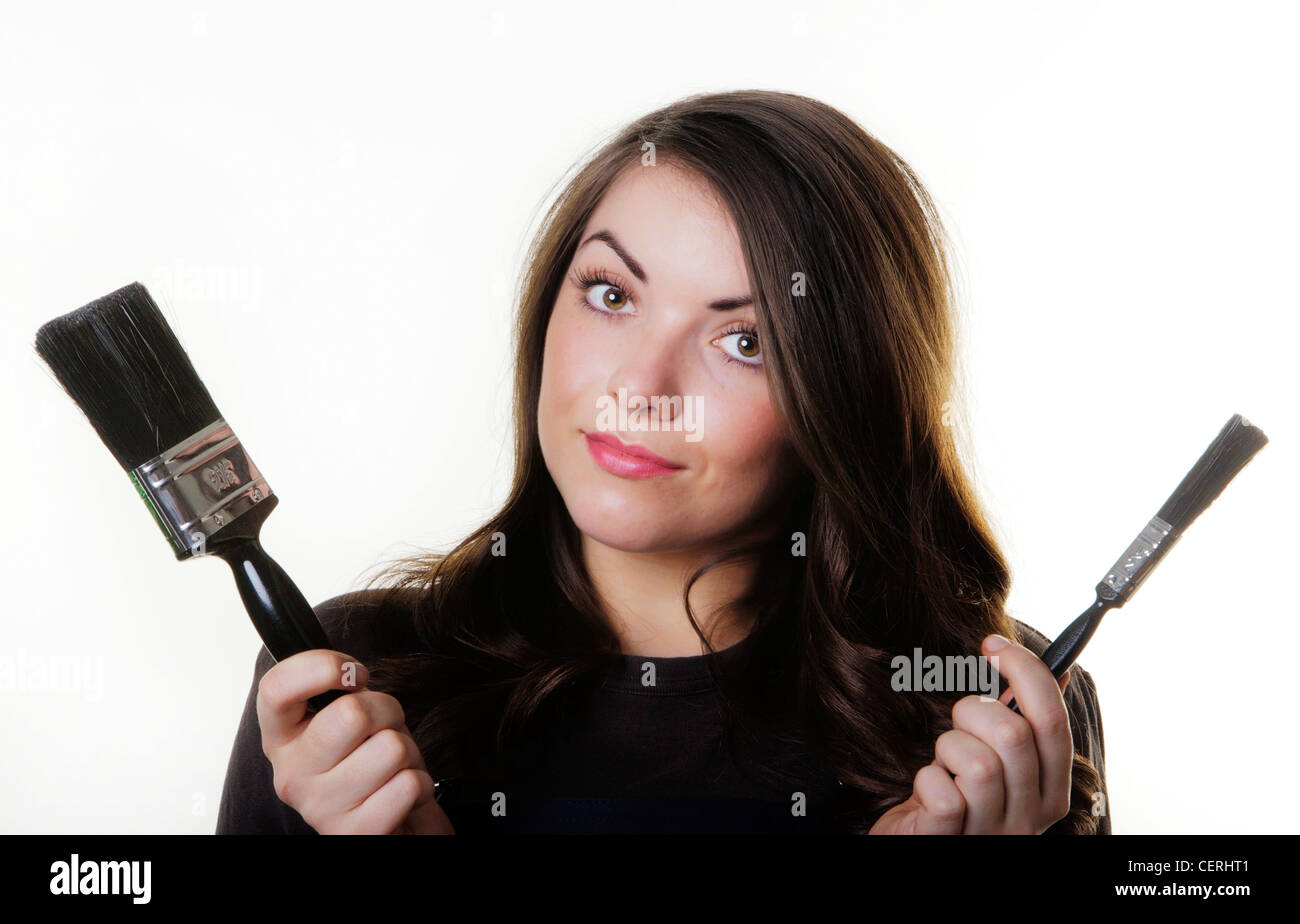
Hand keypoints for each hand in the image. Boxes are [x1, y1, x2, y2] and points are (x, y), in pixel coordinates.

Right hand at [257, 649, 454, 833]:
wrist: (394, 822)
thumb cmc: (371, 757)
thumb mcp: (350, 715)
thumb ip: (339, 690)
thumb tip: (349, 673)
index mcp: (282, 737)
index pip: (276, 688)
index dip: (323, 666)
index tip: (355, 674)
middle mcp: (290, 774)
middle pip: (352, 713)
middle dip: (386, 710)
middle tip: (384, 728)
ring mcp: (320, 808)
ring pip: (390, 748)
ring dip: (407, 751)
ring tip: (393, 766)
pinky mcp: (354, 834)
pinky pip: (408, 785)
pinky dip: (420, 783)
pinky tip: (402, 793)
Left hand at [869, 634, 1073, 833]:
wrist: (923, 842)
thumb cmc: (958, 796)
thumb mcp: (997, 759)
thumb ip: (1022, 722)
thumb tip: (1058, 669)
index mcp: (1051, 792)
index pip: (1054, 722)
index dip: (1025, 671)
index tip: (993, 645)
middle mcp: (1031, 819)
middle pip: (1014, 735)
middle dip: (973, 710)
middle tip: (958, 724)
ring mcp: (993, 835)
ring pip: (980, 765)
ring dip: (949, 747)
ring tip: (944, 763)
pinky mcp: (951, 844)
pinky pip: (944, 799)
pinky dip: (927, 781)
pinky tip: (927, 791)